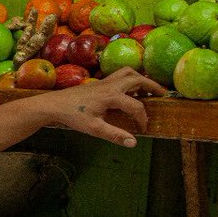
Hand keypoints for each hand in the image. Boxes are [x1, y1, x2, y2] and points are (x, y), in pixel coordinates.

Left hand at [41, 67, 165, 146]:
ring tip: (148, 90)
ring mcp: (104, 82)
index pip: (136, 106)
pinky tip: (129, 91)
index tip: (142, 130)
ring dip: (141, 79)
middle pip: (138, 79)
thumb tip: (133, 143)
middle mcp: (110, 85)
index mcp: (111, 96)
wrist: (54, 105)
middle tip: (163, 94)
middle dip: (152, 86)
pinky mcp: (99, 83)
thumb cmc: (73, 116)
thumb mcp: (93, 129)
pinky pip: (119, 75)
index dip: (142, 119)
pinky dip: (129, 79)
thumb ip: (114, 135)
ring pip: (128, 72)